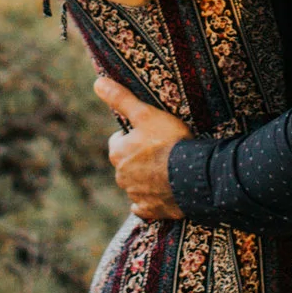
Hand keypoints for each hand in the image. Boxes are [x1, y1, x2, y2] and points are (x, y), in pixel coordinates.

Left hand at [96, 75, 185, 222]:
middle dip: (139, 159)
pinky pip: (145, 206)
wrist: (194, 175)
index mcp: (118, 153)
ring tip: (168, 170)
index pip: (118, 142)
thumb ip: (121, 99)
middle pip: (127, 164)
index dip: (133, 137)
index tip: (148, 134)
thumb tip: (97, 82)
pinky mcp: (151, 210)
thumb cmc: (170, 141)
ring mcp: (136, 195)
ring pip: (135, 185)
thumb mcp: (146, 114)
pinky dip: (151, 200)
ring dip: (146, 179)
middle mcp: (122, 176)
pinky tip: (163, 194)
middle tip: (161, 151)